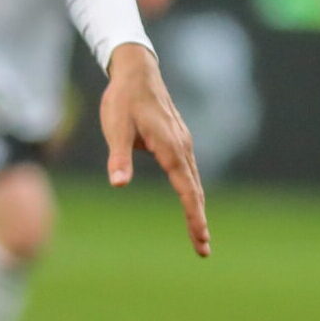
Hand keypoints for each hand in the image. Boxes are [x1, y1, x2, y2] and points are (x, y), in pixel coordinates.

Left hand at [97, 43, 210, 256]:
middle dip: (198, 220)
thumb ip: (119, 157)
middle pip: (195, 190)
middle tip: (203, 250)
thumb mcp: (116, 128)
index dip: (194, 217)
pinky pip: (189, 171)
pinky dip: (192, 190)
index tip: (201, 240)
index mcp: (169, 148)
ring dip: (197, 207)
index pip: (186, 190)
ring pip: (194, 181)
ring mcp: (182, 143)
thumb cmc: (123, 100)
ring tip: (199, 233)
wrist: (135, 70)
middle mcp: (182, 147)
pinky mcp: (177, 139)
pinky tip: (191, 199)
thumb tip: (118, 184)